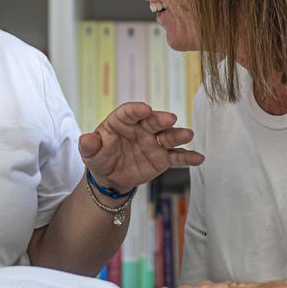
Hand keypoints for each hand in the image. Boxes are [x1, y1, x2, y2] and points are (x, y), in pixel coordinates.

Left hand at [79, 102, 202, 192]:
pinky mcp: (162, 158)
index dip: (136, 110)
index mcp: (121, 121)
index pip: (129, 112)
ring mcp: (154, 142)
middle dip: (161, 119)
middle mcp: (141, 128)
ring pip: (168, 137)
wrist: (110, 178)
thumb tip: (86, 139)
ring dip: (178, 135)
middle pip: (152, 121)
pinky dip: (188, 157)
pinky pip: (177, 157)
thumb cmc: (100, 158)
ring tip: (188, 135)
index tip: (145, 109)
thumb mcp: (90, 153)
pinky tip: (199, 158)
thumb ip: (89, 145)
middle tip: (170, 119)